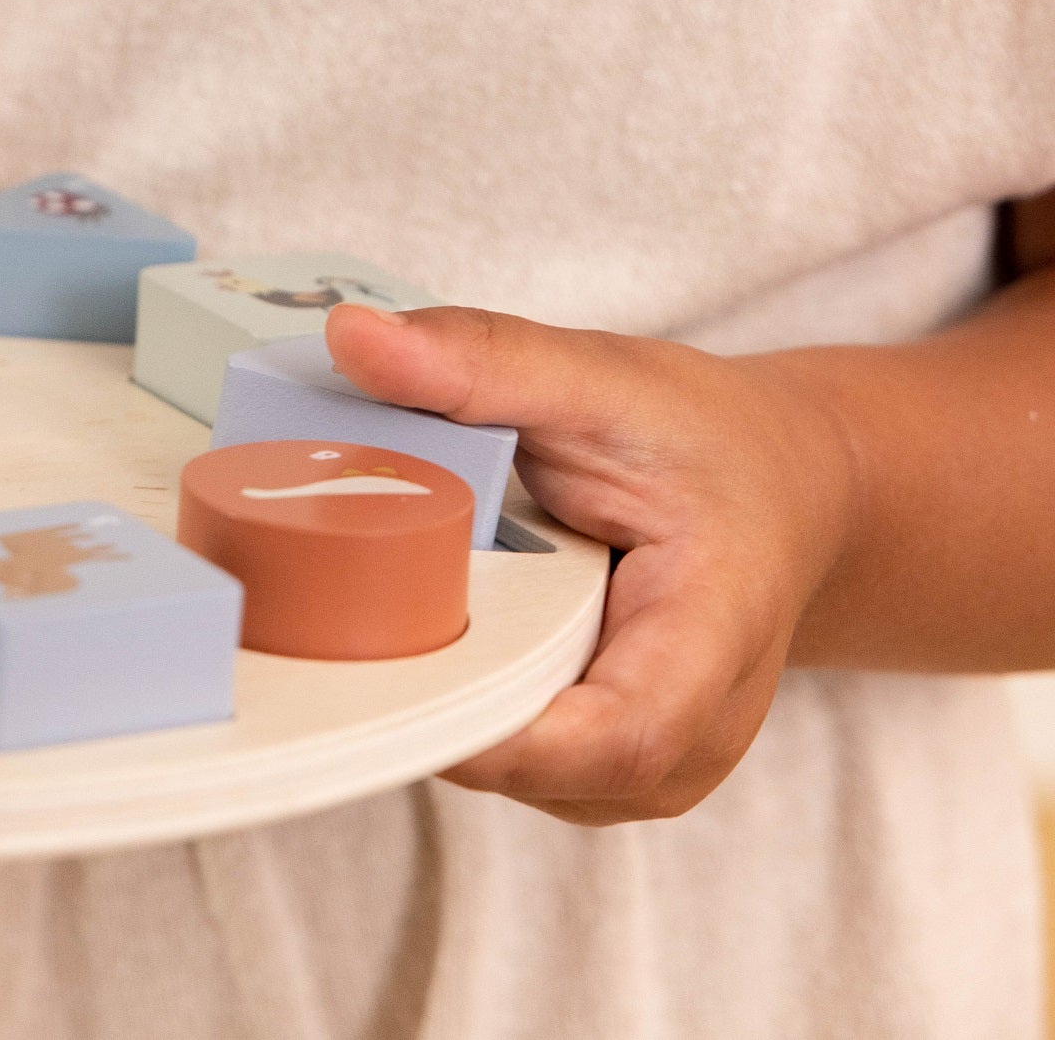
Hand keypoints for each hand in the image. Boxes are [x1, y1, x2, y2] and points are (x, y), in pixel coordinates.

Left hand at [324, 301, 857, 824]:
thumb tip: (351, 336)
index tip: (393, 675)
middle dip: (437, 699)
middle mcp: (692, 742)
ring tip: (368, 611)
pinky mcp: (607, 765)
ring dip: (444, 701)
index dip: (501, 731)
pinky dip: (465, 698)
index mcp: (716, 642)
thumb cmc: (707, 441)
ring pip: (519, 772)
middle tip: (329, 617)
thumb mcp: (604, 379)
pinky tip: (419, 631)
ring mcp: (652, 770)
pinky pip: (519, 756)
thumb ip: (484, 360)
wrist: (780, 493)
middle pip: (547, 767)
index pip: (619, 737)